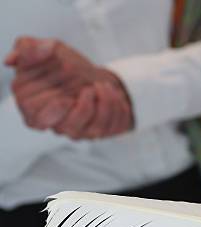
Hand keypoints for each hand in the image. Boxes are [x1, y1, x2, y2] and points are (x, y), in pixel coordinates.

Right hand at [5, 36, 132, 138]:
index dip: (52, 111)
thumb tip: (12, 60)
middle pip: (65, 129)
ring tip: (103, 85)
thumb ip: (27, 48)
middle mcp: (56, 123)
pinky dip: (116, 107)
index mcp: (34, 106)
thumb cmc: (64, 64)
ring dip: (104, 105)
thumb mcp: (47, 48)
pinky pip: (111, 127)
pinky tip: (113, 93)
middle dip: (83, 108)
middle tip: (89, 89)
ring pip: (92, 130)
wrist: (92, 73)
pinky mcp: (99, 131)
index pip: (35, 120)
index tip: (65, 98)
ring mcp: (79, 130)